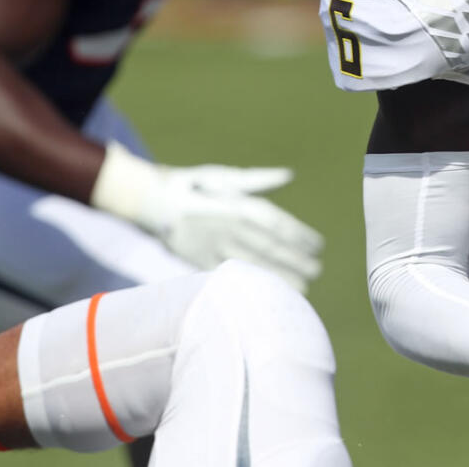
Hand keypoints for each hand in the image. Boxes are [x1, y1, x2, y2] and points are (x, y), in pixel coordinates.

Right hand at [91, 142, 323, 290]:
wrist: (150, 200)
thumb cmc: (192, 185)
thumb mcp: (225, 177)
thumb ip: (258, 180)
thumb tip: (288, 175)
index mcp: (238, 205)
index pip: (277, 223)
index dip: (300, 235)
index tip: (318, 245)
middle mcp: (230, 228)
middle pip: (270, 247)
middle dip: (296, 260)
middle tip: (317, 270)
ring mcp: (215, 247)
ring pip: (253, 265)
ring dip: (280, 276)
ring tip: (303, 287)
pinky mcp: (200, 262)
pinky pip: (229, 276)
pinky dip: (250, 284)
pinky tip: (266, 292)